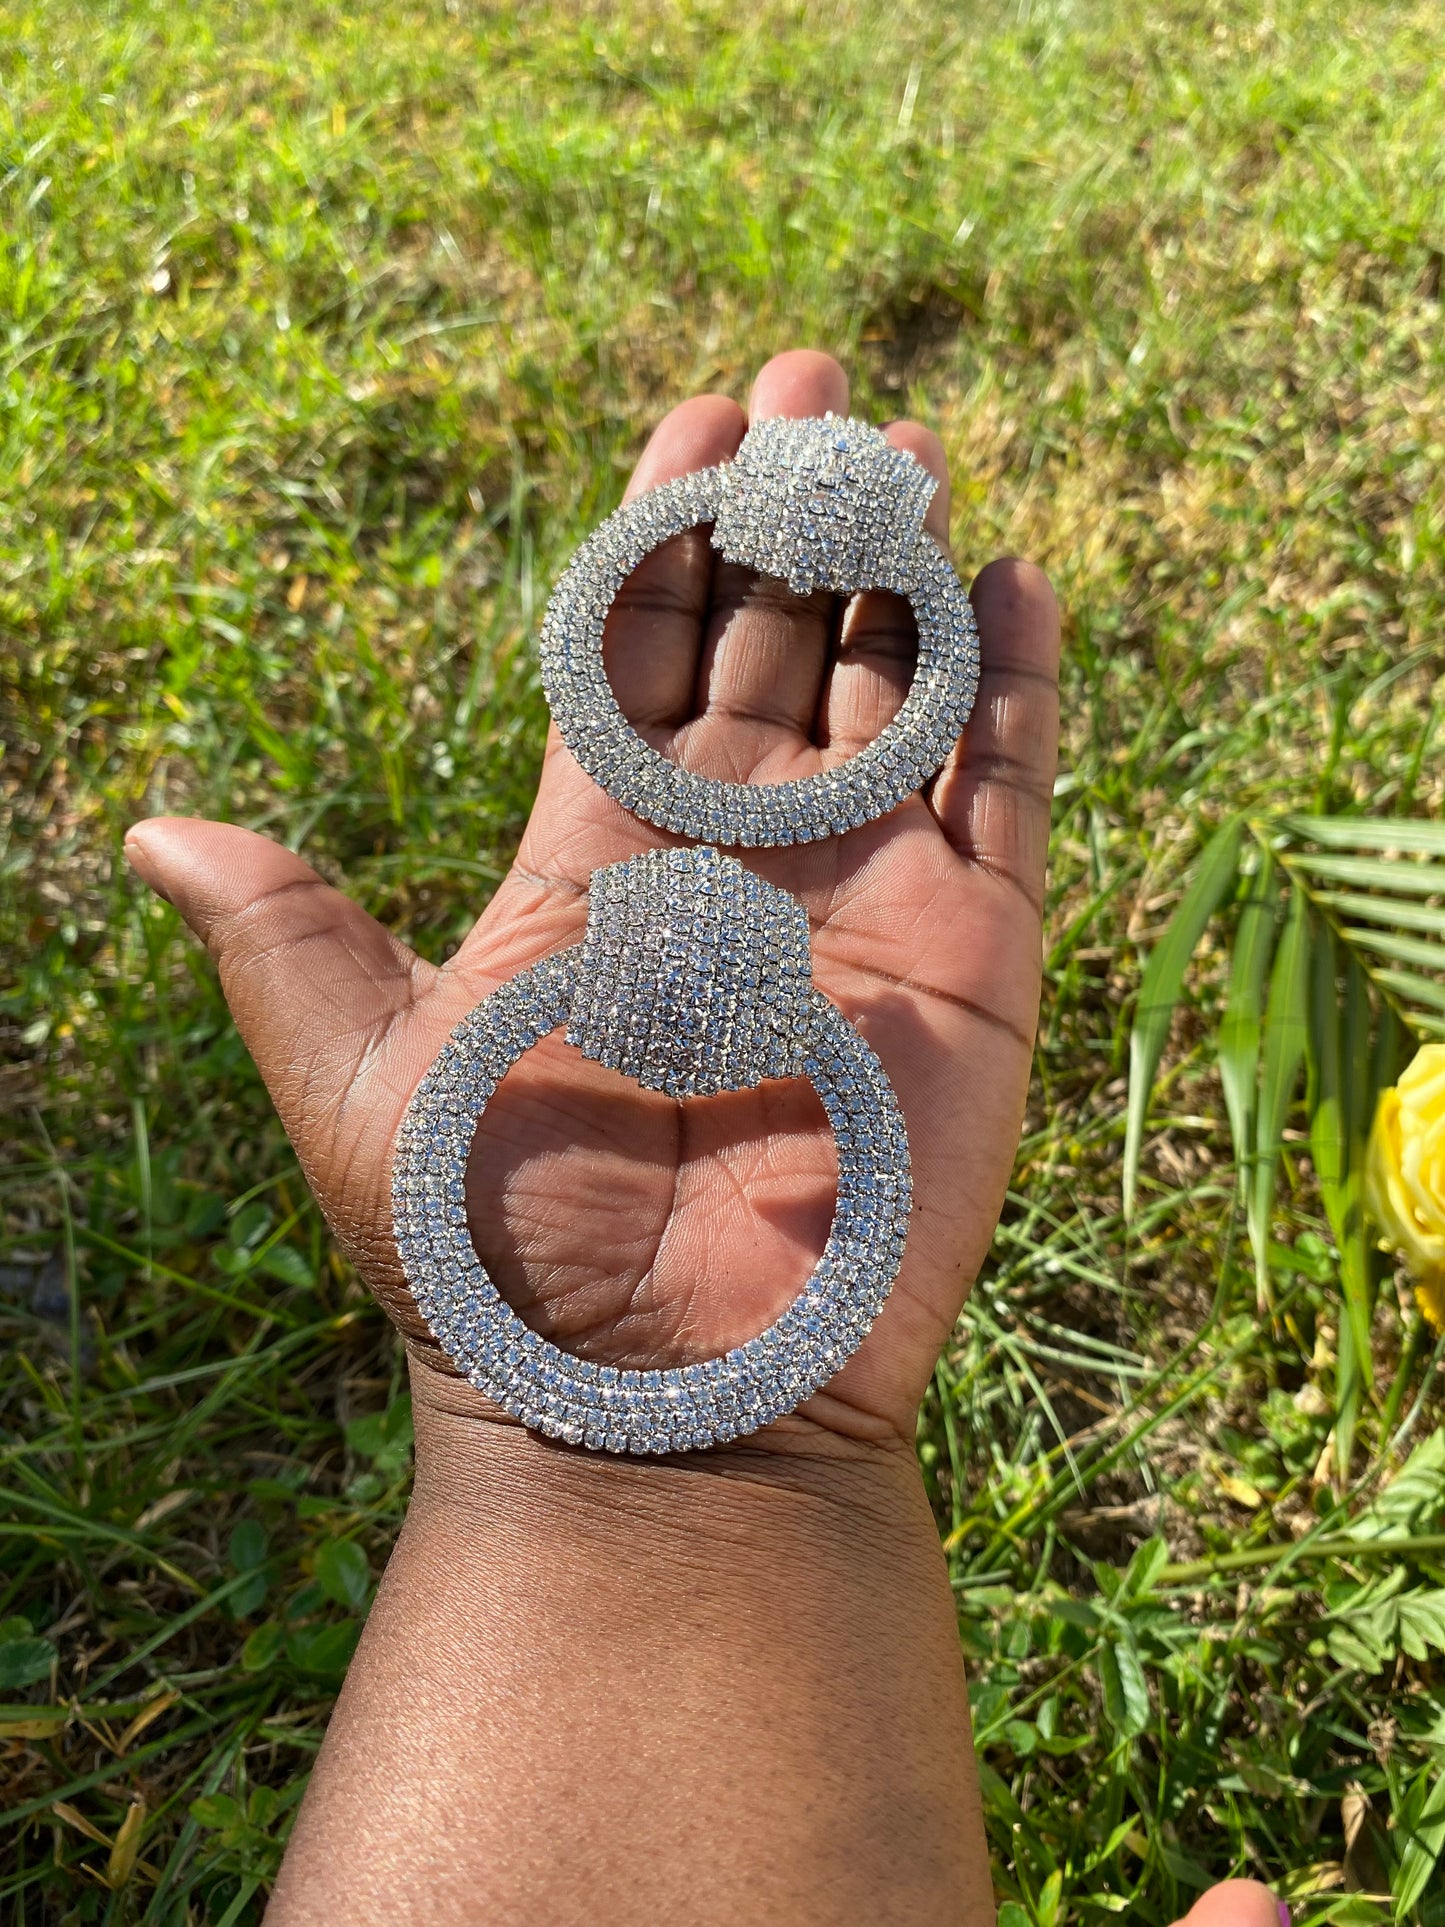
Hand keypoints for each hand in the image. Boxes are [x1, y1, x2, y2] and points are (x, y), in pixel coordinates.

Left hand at [126, 348, 1059, 1454]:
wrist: (655, 1409)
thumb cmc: (491, 1254)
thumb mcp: (360, 1076)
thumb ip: (289, 934)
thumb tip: (151, 827)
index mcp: (596, 869)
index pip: (637, 662)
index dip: (664, 541)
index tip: (690, 424)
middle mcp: (734, 870)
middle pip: (771, 652)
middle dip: (792, 519)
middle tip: (816, 384)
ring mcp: (859, 908)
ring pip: (891, 697)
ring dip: (902, 571)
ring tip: (907, 449)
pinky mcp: (971, 963)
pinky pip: (1005, 798)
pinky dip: (1014, 692)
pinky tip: (1010, 581)